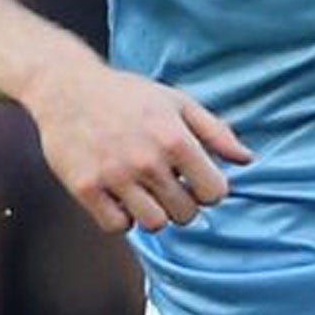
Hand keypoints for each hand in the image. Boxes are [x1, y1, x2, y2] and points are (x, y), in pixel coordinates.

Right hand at [23, 53, 254, 233]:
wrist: (67, 88)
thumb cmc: (129, 95)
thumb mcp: (178, 103)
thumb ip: (216, 133)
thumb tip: (247, 160)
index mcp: (174, 138)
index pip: (214, 192)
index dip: (210, 190)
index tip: (197, 180)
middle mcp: (147, 160)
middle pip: (186, 214)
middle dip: (183, 203)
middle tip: (168, 184)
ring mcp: (114, 176)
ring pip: (154, 225)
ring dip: (154, 213)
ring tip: (146, 191)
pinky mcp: (85, 188)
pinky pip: (117, 227)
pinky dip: (122, 218)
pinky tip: (120, 196)